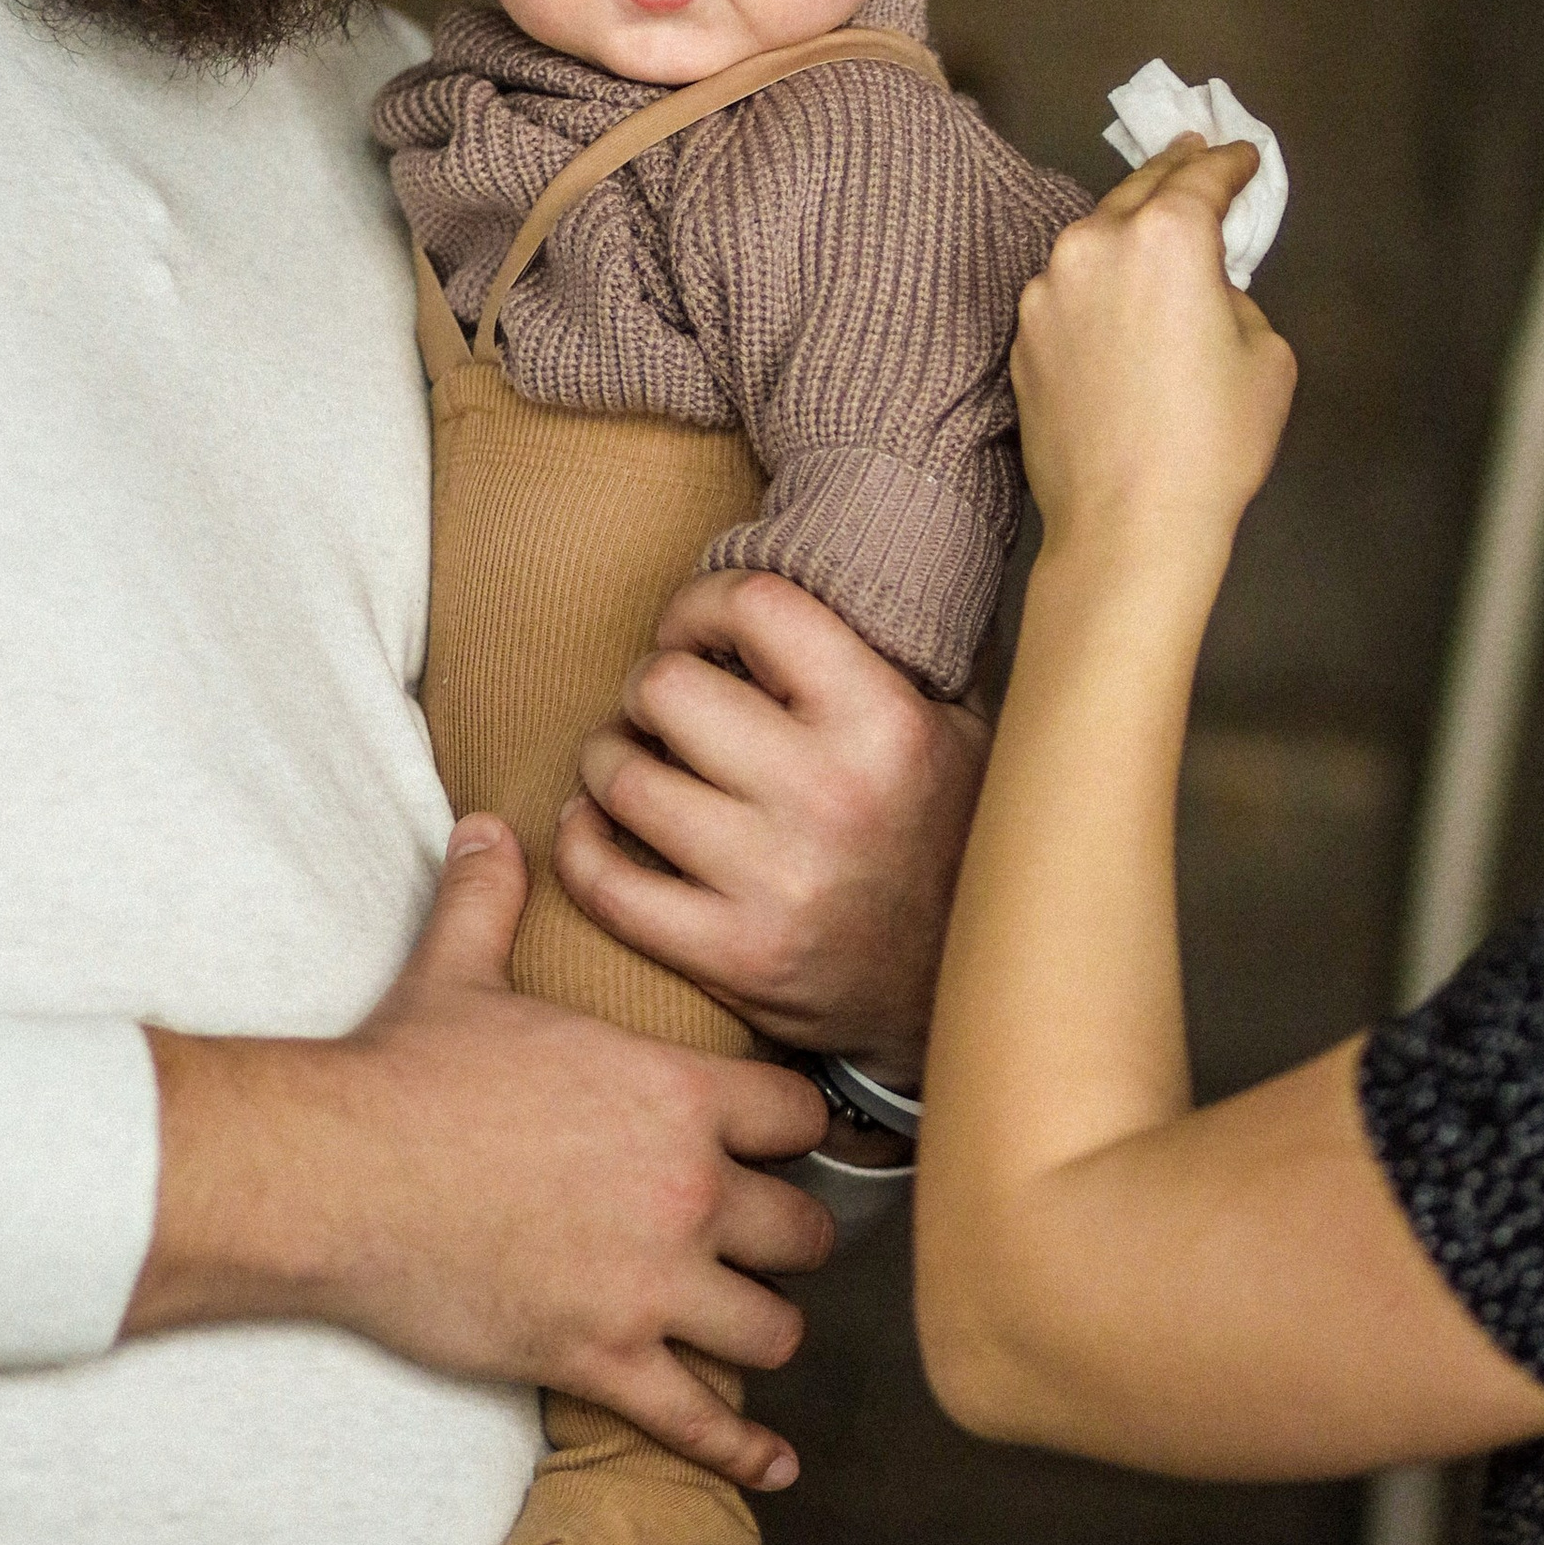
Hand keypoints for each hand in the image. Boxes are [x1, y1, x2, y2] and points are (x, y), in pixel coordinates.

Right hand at [128, 820, 832, 1489]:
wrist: (331, 1172)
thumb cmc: (401, 1072)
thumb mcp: (459, 970)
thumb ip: (492, 896)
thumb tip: (487, 822)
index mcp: (674, 1095)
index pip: (799, 1117)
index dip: (794, 1133)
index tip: (785, 1144)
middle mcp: (686, 1190)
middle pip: (804, 1230)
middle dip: (788, 1238)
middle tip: (768, 1241)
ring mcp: (648, 1284)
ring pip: (770, 1329)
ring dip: (762, 1329)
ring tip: (748, 1326)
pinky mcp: (599, 1359)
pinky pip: (698, 1423)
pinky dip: (743, 1452)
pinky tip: (776, 1466)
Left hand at [552, 568, 989, 1088]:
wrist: (962, 994)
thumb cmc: (951, 839)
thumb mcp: (959, 725)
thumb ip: (893, 645)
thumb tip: (810, 550)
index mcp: (886, 723)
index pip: (754, 606)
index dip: (700, 603)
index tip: (694, 628)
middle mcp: (830, 796)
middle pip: (665, 687)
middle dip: (650, 686)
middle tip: (664, 707)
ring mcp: (776, 882)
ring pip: (622, 777)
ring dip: (609, 758)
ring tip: (631, 761)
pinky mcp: (733, 957)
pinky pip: (606, 882)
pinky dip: (580, 843)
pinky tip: (596, 824)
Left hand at [1013, 138, 1295, 567]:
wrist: (1126, 525)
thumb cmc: (1212, 443)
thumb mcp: (1265, 354)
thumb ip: (1233, 296)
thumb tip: (1200, 291)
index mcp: (1165, 237)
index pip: (1203, 178)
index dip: (1230, 163)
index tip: (1243, 155)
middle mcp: (1094, 245)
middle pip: (1138, 189)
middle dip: (1172, 169)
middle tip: (1192, 150)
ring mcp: (1046, 291)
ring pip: (1092, 238)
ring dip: (1124, 228)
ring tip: (1151, 228)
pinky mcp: (1021, 337)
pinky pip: (1066, 291)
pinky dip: (1093, 285)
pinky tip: (1113, 307)